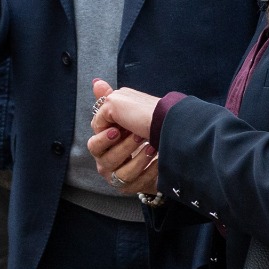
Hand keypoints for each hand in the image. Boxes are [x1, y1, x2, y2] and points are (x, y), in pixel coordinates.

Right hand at [86, 79, 161, 194]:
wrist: (173, 133)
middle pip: (106, 160)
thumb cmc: (144, 119)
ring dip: (138, 159)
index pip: (95, 145)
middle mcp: (110, 160)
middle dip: (123, 148)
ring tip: (152, 147)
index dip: (105, 138)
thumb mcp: (125, 105)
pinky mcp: (136, 186)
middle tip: (139, 135)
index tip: (118, 130)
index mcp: (105, 142)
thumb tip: (96, 82)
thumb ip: (106, 99)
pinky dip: (149, 171)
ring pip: (122, 173)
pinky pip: (138, 183)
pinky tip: (159, 160)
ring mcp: (122, 174)